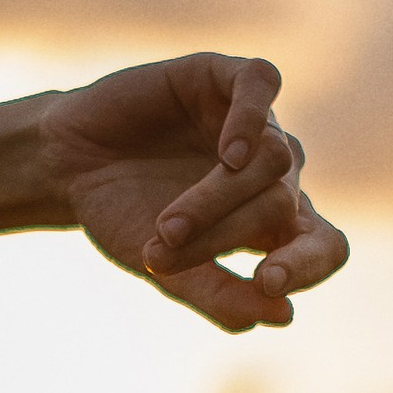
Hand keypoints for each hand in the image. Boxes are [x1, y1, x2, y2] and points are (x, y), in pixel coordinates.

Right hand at [38, 54, 349, 333]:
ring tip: (166, 221)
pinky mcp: (225, 76)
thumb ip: (221, 295)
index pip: (325, 245)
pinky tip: (229, 151)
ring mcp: (254, 122)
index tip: (267, 282)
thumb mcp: (168, 269)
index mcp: (271, 222)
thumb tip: (283, 316)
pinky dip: (252, 118)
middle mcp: (273, 172)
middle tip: (163, 247)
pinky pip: (263, 84)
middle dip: (222, 233)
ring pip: (274, 158)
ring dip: (219, 197)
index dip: (309, 265)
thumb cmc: (122, 217)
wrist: (67, 164)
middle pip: (281, 204)